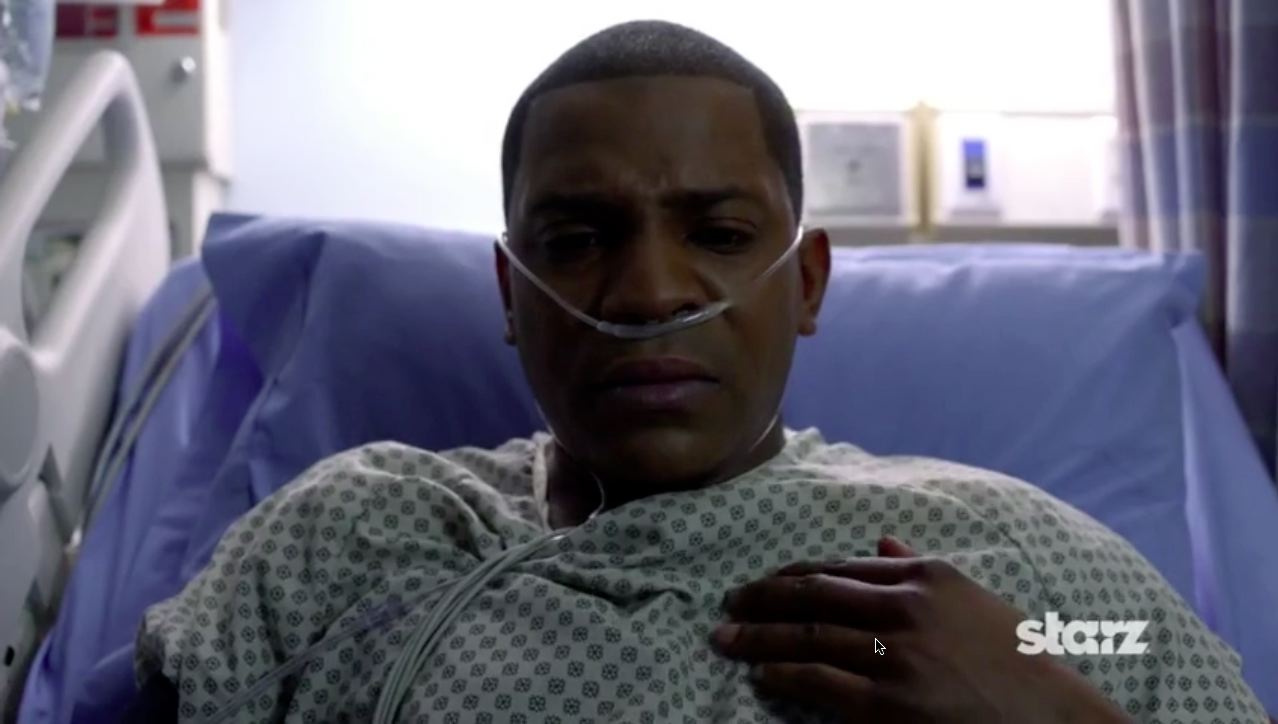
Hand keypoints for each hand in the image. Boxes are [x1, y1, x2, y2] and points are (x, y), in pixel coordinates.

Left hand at [711, 537, 1130, 722]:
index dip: (792, 576)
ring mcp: (895, 655)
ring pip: (808, 637)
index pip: (838, 569)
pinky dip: (784, 675)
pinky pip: (819, 682)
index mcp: (924, 576)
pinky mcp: (888, 704)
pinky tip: (761, 673)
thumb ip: (919, 568)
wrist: (1051, 720)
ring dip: (760, 638)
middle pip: (813, 596)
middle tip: (730, 605)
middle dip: (763, 600)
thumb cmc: (1014, 661)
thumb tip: (880, 541)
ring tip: (728, 638)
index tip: (764, 584)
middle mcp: (905, 607)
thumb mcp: (971, 600)